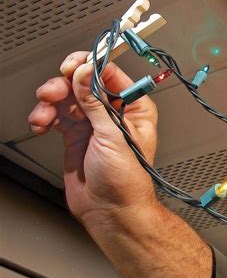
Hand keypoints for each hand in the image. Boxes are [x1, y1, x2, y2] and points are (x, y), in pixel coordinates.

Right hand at [28, 52, 211, 277]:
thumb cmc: (125, 180)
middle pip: (85, 82)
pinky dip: (45, 116)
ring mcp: (93, 124)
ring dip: (51, 100)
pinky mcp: (75, 136)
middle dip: (65, 84)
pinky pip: (56, 116)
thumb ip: (95, 102)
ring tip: (44, 113)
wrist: (110, 210)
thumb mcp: (112, 135)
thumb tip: (85, 71)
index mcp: (134, 109)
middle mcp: (113, 113)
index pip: (111, 75)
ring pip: (67, 97)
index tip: (73, 66)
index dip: (90, 66)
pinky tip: (41, 124)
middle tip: (54, 90)